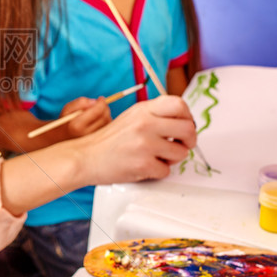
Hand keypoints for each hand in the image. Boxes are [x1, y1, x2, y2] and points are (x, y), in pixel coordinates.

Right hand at [59, 96, 110, 138]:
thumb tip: (95, 101)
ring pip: (108, 122)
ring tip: (97, 112)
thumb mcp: (68, 108)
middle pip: (104, 116)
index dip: (101, 102)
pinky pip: (108, 128)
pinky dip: (106, 121)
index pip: (97, 111)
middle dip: (104, 107)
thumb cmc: (66, 121)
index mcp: (77, 125)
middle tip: (100, 103)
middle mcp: (86, 134)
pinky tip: (99, 119)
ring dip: (106, 114)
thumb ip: (80, 102)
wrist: (64, 138)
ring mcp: (93, 139)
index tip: (100, 98)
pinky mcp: (98, 141)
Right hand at [78, 96, 196, 185]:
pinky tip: (146, 166)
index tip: (184, 125)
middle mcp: (145, 124)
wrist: (86, 157)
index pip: (179, 105)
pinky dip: (159, 171)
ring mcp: (145, 144)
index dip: (188, 117)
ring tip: (158, 157)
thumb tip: (183, 121)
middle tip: (181, 145)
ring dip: (173, 158)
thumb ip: (155, 115)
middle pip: (188, 129)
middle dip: (189, 140)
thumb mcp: (132, 117)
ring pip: (181, 152)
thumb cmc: (109, 140)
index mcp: (143, 110)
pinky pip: (166, 170)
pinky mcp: (143, 164)